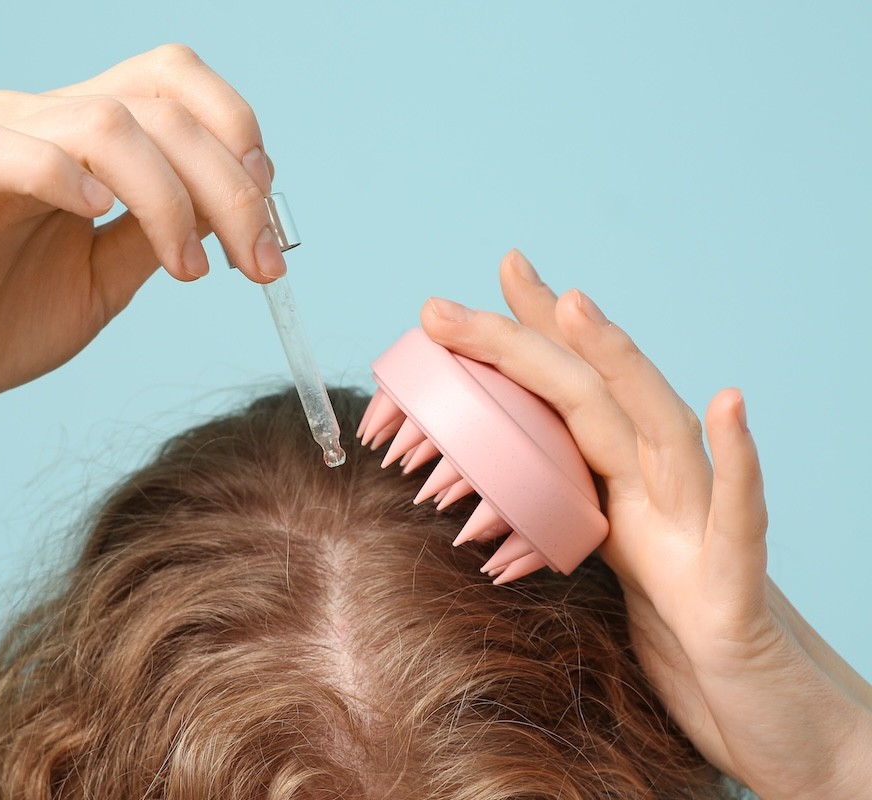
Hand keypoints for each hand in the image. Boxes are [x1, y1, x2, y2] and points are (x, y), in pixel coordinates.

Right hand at [0, 44, 281, 445]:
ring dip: (172, 197)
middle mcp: (40, 118)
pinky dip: (69, 178)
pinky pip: (13, 150)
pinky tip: (98, 219)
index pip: (176, 85)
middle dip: (231, 183)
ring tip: (188, 269)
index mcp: (82, 136)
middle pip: (161, 101)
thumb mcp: (109, 278)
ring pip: (108, 122)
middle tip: (260, 263)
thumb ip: (162, 232)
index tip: (270, 222)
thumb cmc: (1, 322)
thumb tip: (239, 204)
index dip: (238, 138)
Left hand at [421, 251, 871, 798]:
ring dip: (622, 367)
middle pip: (595, 398)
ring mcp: (701, 533)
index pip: (571, 397)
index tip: (478, 285)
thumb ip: (573, 526)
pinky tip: (729, 407)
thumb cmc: (692, 645)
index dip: (527, 338)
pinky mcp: (735, 590)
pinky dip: (737, 464)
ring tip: (576, 307)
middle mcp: (665, 494)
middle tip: (453, 297)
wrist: (769, 717)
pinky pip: (740, 521)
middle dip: (529, 339)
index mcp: (625, 490)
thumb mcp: (615, 575)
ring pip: (665, 432)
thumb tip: (494, 505)